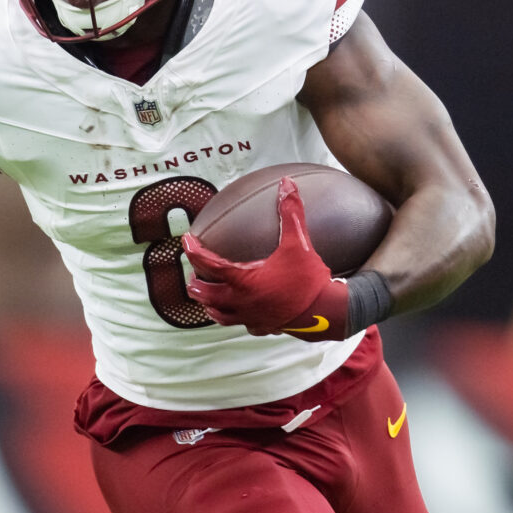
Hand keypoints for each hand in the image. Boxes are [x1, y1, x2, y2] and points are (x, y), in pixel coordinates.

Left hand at [183, 178, 349, 341]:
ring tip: (207, 299)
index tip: (186, 242)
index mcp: (243, 280)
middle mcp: (241, 302)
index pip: (209, 264)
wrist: (326, 313)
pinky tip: (240, 314)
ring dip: (210, 305)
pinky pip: (243, 325)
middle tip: (193, 275)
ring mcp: (251, 318)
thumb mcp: (298, 243)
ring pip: (220, 315)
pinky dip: (235, 318)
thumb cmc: (308, 281)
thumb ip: (290, 213)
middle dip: (196, 284)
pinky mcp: (263, 327)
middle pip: (207, 295)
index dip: (194, 252)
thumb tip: (287, 185)